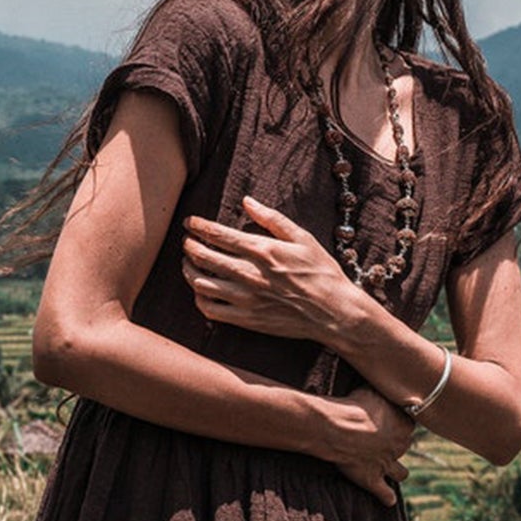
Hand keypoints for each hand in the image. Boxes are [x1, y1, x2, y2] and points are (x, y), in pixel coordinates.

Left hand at [182, 195, 355, 345]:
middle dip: (189, 246)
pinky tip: (201, 290)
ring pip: (201, 283)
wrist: (333, 312)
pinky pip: (210, 310)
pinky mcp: (246, 319)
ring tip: (189, 264)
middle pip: (204, 257)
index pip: (218, 235)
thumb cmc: (321, 272)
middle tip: (187, 241)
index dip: (198, 226)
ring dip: (189, 271)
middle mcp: (250, 274)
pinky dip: (199, 298)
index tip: (190, 222)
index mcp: (263, 250)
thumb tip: (247, 201)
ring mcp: (246, 299)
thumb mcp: (302, 238)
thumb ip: (272, 218)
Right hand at [322, 385, 413, 507]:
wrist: (339, 428)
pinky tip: (388, 501)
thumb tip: (388, 379)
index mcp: (404, 424)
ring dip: (398, 472)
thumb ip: (382, 389)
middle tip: (383, 439)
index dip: (399, 421)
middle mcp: (399, 446)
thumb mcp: (372, 389)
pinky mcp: (372, 479)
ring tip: (394, 471)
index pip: (409, 423)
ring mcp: (387, 464)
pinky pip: (384, 493)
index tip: (390, 419)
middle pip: (405, 445)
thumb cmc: (354, 405)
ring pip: (402, 473)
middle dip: (397, 443)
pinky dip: (386, 497)